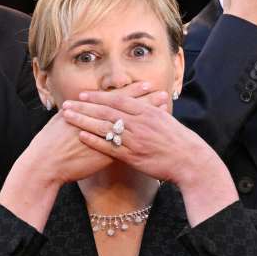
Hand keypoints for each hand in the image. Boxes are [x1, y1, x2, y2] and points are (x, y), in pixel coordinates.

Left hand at [61, 88, 214, 185]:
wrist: (189, 160)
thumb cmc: (178, 141)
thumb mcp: (165, 120)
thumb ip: (151, 110)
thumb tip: (144, 101)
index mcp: (146, 112)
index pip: (118, 100)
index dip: (99, 97)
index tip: (83, 95)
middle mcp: (139, 123)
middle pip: (106, 111)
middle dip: (85, 106)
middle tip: (67, 103)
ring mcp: (135, 139)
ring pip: (105, 127)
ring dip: (84, 121)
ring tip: (68, 117)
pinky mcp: (133, 156)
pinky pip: (110, 146)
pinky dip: (95, 140)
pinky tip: (81, 136)